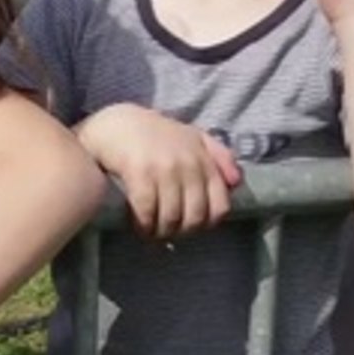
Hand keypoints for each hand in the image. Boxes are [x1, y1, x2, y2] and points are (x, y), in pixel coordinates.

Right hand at [74, 104, 240, 238]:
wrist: (117, 122)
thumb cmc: (155, 133)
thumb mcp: (192, 136)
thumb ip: (218, 155)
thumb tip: (236, 182)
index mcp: (203, 158)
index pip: (219, 205)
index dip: (206, 224)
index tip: (191, 226)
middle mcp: (188, 164)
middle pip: (194, 216)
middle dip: (181, 231)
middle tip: (168, 232)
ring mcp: (164, 168)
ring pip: (170, 217)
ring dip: (160, 231)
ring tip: (152, 231)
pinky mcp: (139, 172)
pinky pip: (147, 210)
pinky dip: (143, 224)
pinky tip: (138, 225)